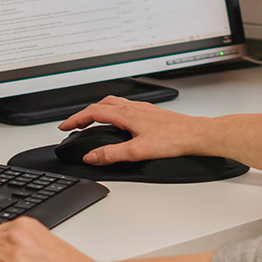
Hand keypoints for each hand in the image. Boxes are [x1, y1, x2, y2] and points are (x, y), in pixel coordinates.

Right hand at [56, 96, 216, 165]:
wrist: (197, 134)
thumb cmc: (174, 139)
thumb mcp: (138, 151)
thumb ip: (112, 154)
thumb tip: (92, 156)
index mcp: (127, 114)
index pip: (93, 112)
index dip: (76, 119)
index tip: (64, 126)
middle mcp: (134, 108)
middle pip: (102, 104)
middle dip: (85, 113)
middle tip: (76, 124)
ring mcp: (144, 109)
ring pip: (115, 104)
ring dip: (100, 111)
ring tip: (93, 122)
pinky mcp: (152, 114)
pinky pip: (127, 108)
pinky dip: (115, 113)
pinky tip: (121, 124)